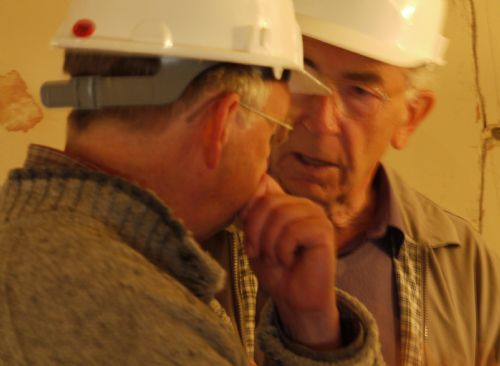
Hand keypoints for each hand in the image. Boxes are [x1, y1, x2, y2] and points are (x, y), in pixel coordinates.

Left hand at [241, 175, 340, 348]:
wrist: (293, 298)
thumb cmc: (275, 269)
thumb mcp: (254, 236)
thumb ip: (254, 209)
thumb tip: (258, 177)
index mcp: (286, 201)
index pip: (263, 183)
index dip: (248, 209)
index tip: (249, 237)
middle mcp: (302, 204)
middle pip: (267, 202)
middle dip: (255, 233)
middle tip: (260, 254)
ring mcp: (316, 215)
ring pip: (280, 216)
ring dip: (270, 245)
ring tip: (276, 259)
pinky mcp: (324, 230)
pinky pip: (294, 231)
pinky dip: (284, 251)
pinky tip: (290, 261)